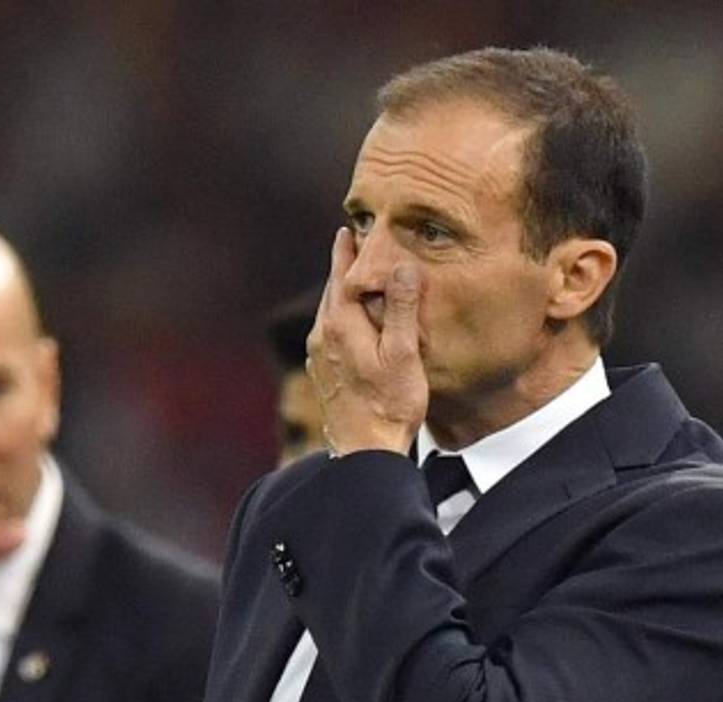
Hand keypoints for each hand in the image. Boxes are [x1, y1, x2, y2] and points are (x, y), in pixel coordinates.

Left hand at [305, 227, 427, 455]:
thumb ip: (400, 309)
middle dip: (341, 268)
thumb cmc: (390, 403)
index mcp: (341, 326)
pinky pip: (329, 334)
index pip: (341, 277)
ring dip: (339, 293)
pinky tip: (349, 323)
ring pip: (328, 314)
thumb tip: (400, 267)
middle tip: (347, 243)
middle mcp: (323, 338)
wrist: (364, 450)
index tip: (347, 230)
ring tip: (350, 278)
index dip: (346, 253)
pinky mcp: (323, 374)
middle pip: (332, 293)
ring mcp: (319, 357)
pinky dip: (339, 317)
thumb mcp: (403, 353)